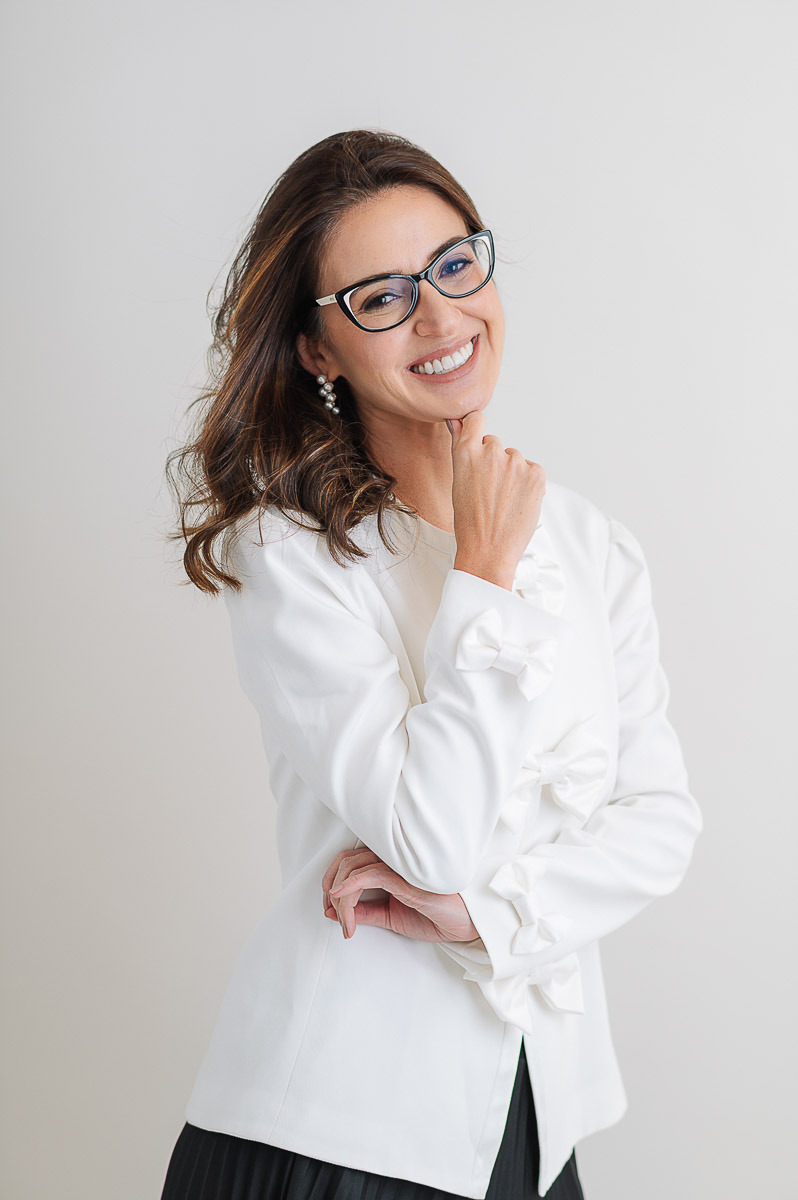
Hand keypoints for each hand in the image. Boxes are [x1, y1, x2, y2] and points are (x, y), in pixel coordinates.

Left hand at [322, 848, 478, 942]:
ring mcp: (399, 867)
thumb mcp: (389, 917)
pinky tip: (341, 900)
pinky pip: (370, 875)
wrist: (464, 924)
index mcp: (387, 865)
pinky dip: (350, 887)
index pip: (348, 861)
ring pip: (354, 869)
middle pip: (346, 862)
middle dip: (331, 890)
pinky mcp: (406, 878)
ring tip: (346, 923)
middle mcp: (391, 860)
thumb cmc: (434, 916)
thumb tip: (332, 911)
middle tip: (333, 916)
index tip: (329, 909)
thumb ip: (364, 913)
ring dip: (341, 899)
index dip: (331, 882)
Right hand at [445, 411, 544, 586]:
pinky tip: (516, 503)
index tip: (478, 439)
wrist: (488, 551)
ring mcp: (516, 463)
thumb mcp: (457, 482)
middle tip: (489, 491)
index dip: (476, 429)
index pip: (475, 420)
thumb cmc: (469, 522)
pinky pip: (532, 470)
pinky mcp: (536, 474)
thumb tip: (457, 422)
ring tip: (503, 502)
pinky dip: (528, 484)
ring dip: (512, 474)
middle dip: (494, 462)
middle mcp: (491, 452)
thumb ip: (461, 449)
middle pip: (495, 444)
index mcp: (466, 452)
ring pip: (514, 459)